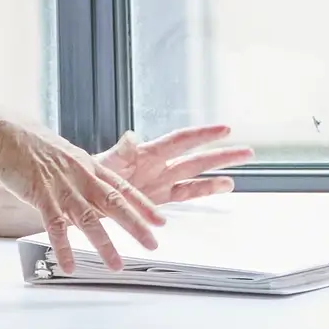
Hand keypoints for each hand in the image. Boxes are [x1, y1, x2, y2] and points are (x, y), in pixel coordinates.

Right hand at [0, 118, 166, 273]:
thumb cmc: (30, 144)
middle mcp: (80, 176)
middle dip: (136, 225)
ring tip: (117, 265)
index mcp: (88, 165)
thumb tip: (92, 188)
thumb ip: (81, 173)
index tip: (160, 220)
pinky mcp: (40, 196)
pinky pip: (55, 227)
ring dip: (104, 244)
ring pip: (88, 219)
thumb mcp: (64, 155)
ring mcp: (61, 187)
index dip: (143, 205)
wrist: (1, 134)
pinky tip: (70, 264)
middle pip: (114, 203)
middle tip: (153, 244)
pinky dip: (64, 248)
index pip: (122, 187)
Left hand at [99, 124, 250, 207]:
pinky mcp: (158, 199)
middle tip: (246, 151)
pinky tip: (221, 188)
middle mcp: (159, 166)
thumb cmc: (90, 175)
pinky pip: (185, 194)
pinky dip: (203, 192)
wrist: (82, 195)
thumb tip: (131, 137)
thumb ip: (120, 153)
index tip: (225, 129)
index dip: (203, 134)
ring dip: (216, 174)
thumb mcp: (105, 163)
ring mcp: (160, 182)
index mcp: (148, 154)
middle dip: (221, 154)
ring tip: (237, 173)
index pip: (181, 141)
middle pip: (196, 157)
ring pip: (195, 176)